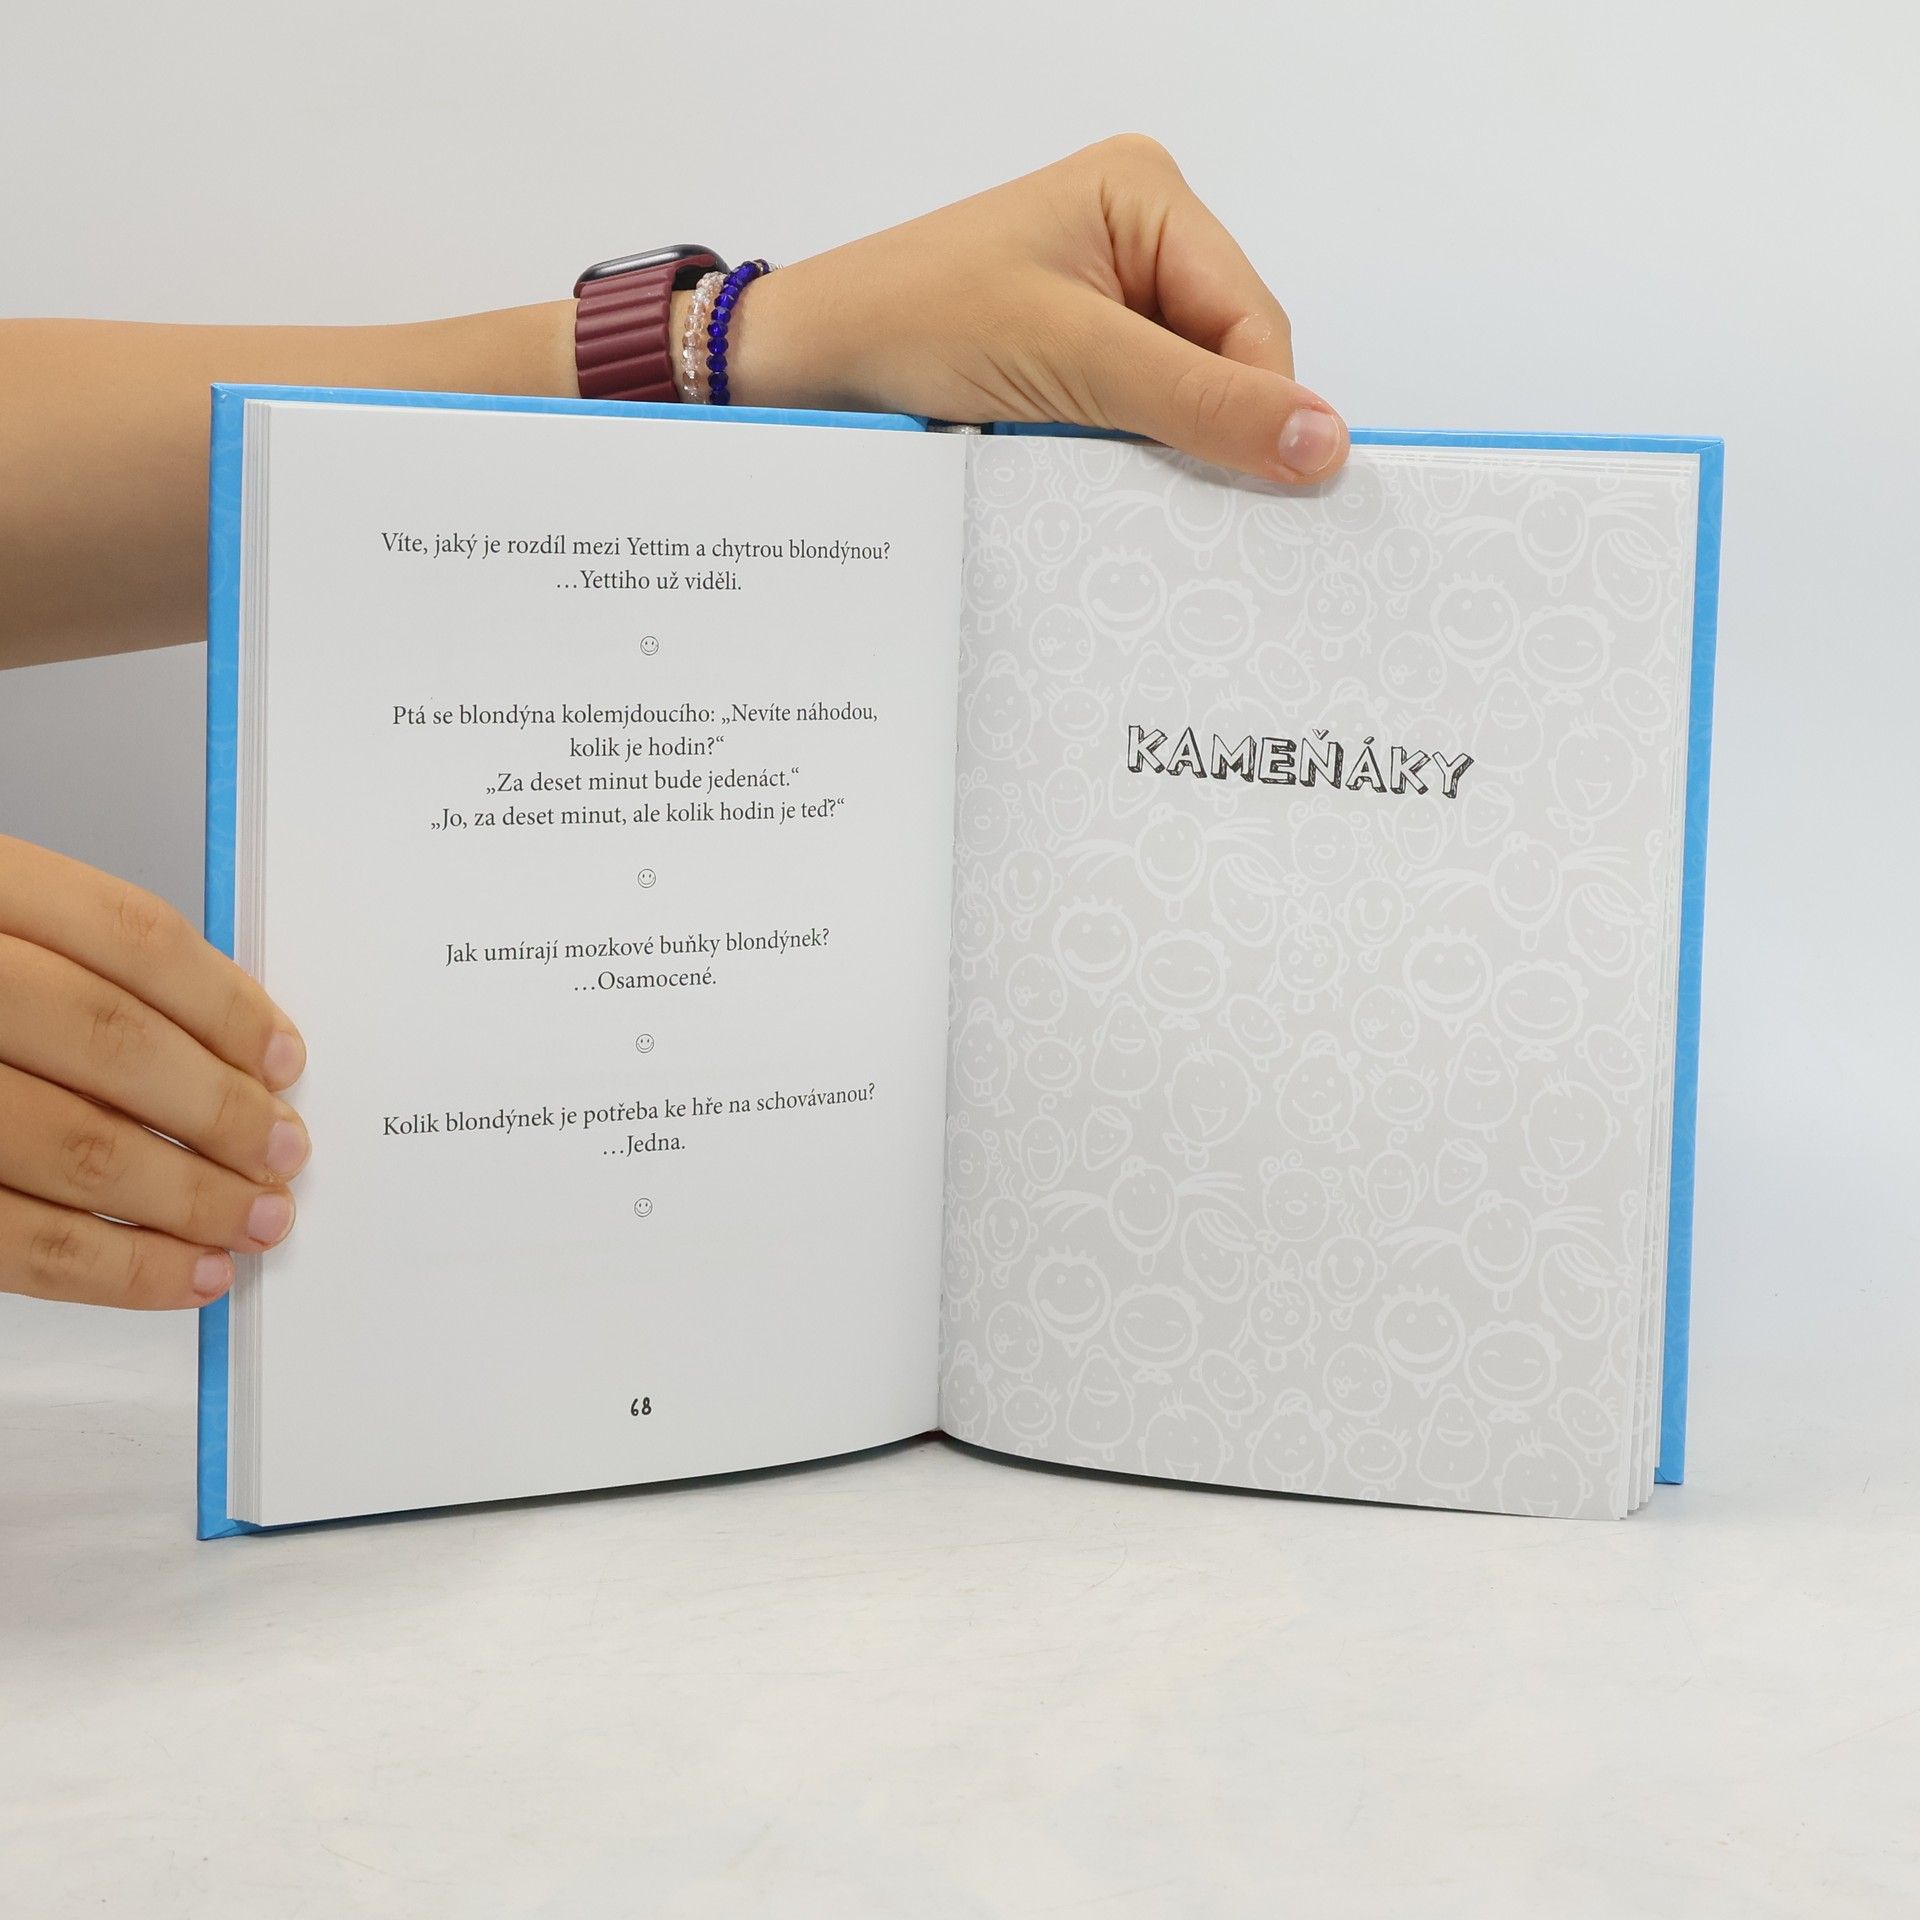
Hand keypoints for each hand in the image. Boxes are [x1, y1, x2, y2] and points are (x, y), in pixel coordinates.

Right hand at [0, 835, 308, 1308]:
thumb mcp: (8, 930)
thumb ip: (101, 971)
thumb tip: (240, 1053)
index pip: (133, 938)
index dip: (226, 1005)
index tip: (283, 1060)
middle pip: (114, 1044)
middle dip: (220, 1111)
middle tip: (282, 1152)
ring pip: (79, 1148)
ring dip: (191, 1198)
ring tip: (255, 1220)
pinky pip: (23, 1242)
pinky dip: (123, 1269)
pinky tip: (188, 1272)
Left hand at [732, 134, 1349, 484]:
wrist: (806, 366)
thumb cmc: (914, 324)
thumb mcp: (1072, 360)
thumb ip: (1201, 401)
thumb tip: (1325, 441)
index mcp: (1147, 195)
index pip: (1254, 320)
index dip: (1260, 409)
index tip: (1266, 492)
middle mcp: (1136, 237)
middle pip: (1226, 360)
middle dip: (1202, 427)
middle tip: (1164, 489)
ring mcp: (1103, 300)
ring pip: (1183, 399)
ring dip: (1156, 447)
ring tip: (1102, 470)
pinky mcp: (1072, 357)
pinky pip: (1135, 417)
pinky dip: (1121, 454)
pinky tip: (1083, 470)